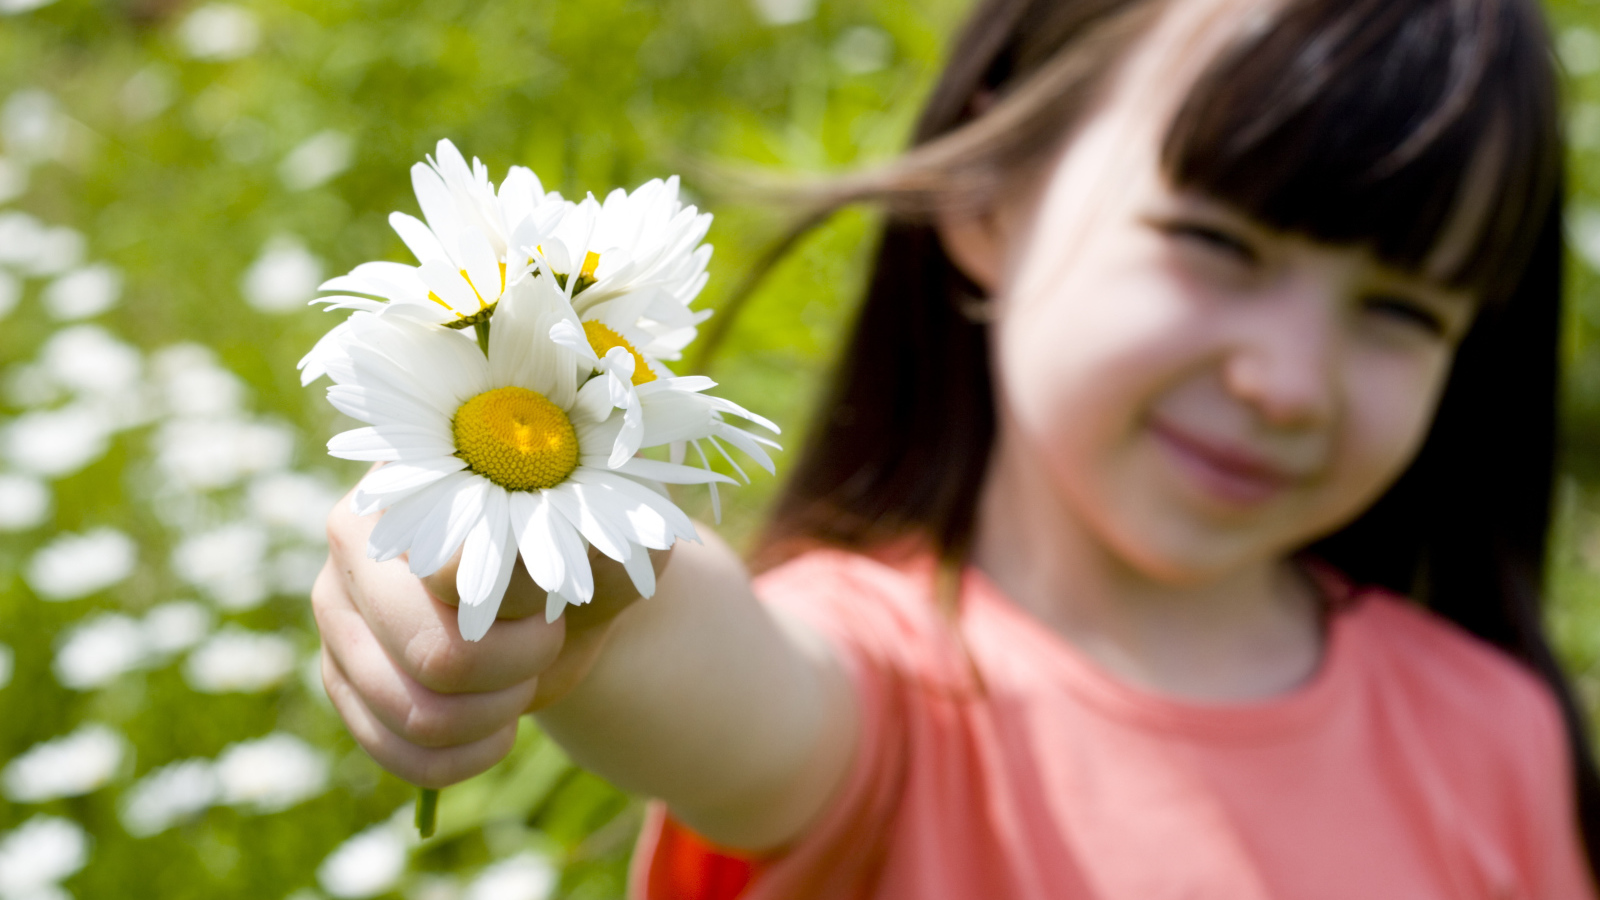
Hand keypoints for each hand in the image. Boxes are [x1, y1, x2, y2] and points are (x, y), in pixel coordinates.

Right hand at [312, 481, 668, 788]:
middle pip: (434, 652)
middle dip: (517, 665)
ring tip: (523, 676)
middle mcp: (355, 539)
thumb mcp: (610, 538)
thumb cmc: (588, 550)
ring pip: (418, 714)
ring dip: (497, 713)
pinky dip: (465, 758)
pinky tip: (498, 730)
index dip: (526, 604)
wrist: (565, 596)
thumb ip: (580, 541)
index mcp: (418, 478)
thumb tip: (521, 563)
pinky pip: (397, 754)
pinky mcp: (341, 679)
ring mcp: (337, 613)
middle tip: (547, 638)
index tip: (558, 594)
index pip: (455, 570)